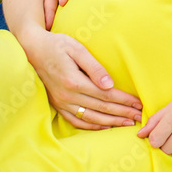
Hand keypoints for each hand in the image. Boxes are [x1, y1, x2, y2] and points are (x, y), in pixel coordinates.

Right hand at [23, 26, 141, 129]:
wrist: (32, 49)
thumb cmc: (57, 44)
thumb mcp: (77, 49)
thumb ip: (94, 67)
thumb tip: (109, 84)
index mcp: (74, 81)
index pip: (106, 95)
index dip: (124, 101)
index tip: (138, 104)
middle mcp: (67, 95)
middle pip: (101, 109)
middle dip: (122, 114)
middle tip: (139, 117)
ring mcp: (61, 102)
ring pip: (91, 118)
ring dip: (111, 123)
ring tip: (127, 124)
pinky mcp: (57, 104)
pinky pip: (76, 121)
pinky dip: (92, 126)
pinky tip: (105, 126)